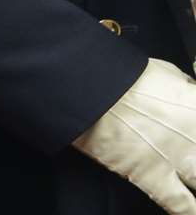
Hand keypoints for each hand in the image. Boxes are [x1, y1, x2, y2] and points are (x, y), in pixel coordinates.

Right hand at [75, 58, 195, 213]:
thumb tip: (189, 92)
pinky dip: (188, 212)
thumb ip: (184, 87)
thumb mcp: (163, 70)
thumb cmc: (120, 75)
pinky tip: (190, 213)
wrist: (87, 89)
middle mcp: (195, 136)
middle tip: (191, 155)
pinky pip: (182, 205)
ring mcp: (179, 159)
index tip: (194, 134)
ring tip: (192, 178)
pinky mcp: (153, 177)